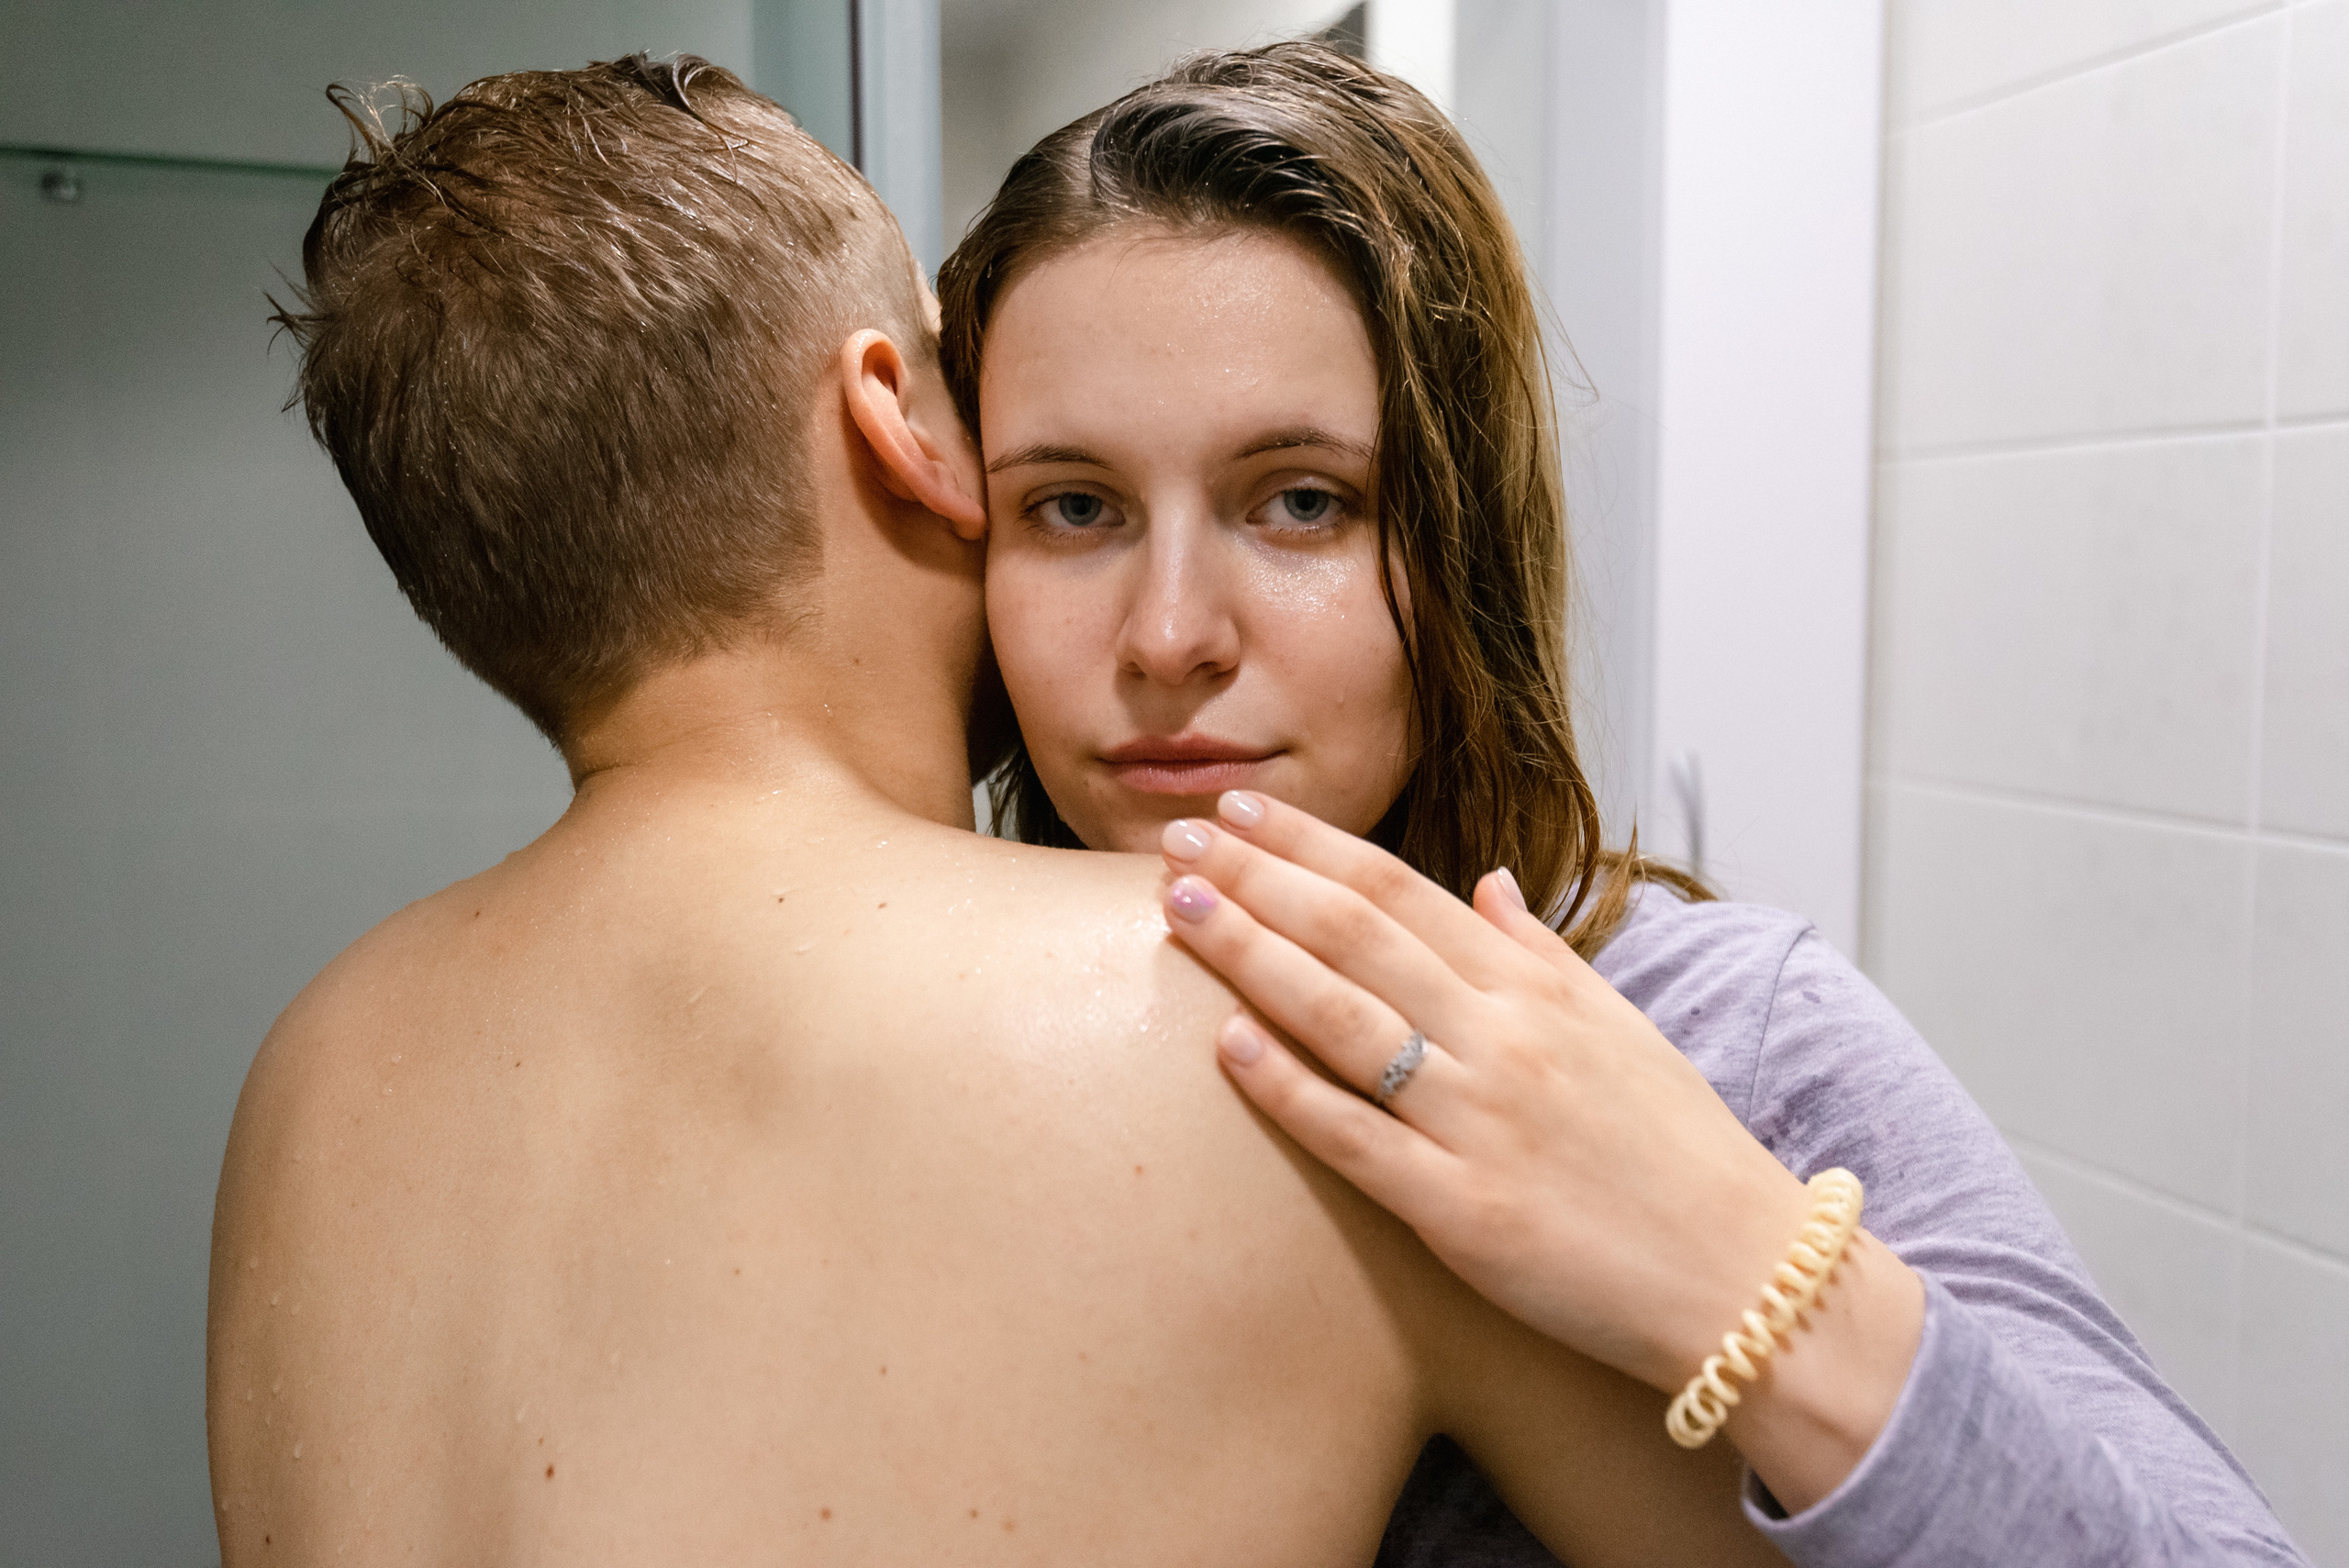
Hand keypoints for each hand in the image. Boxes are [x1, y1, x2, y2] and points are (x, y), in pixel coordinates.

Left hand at [1159, 791, 1921, 1508]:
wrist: (1743, 1276)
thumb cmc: (1679, 1150)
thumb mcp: (1620, 1027)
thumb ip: (1540, 952)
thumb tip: (1484, 882)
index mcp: (1535, 987)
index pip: (1398, 890)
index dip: (1309, 845)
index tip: (1239, 810)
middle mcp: (1503, 1038)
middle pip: (1355, 935)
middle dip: (1257, 879)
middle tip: (1175, 843)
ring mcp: (1480, 1121)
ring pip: (1344, 1018)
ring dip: (1253, 956)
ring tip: (1181, 911)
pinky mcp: (1464, 1211)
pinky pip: (1359, 1139)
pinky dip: (1291, 1089)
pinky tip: (1228, 1046)